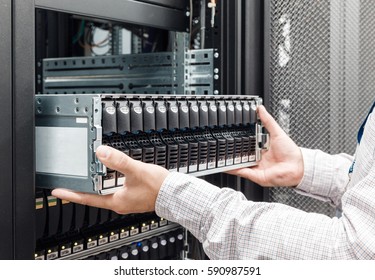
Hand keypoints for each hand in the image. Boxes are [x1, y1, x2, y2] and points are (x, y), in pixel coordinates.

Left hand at [52, 146, 168, 213]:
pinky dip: (107, 182)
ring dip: (94, 184)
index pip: (87, 199)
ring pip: (104, 192)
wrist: (174, 193)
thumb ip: (119, 161)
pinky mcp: (133, 196)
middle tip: (68, 181)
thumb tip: (101, 152)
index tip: (57, 192)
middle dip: (81, 188)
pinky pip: (114, 189)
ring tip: (85, 176)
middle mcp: (119, 203)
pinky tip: (108, 174)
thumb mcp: (136, 171)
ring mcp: (126, 200)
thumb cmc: (158, 187)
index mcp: (116, 201)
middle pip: (94, 196)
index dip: (71, 194)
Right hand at [227, 105, 303, 186]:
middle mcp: (258, 160)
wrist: (298, 167)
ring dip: (230, 161)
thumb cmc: (291, 152)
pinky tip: (225, 166)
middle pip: (242, 154)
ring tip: (220, 156)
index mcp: (262, 150)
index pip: (248, 145)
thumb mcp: (277, 132)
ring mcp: (256, 168)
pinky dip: (232, 170)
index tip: (231, 135)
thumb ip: (268, 121)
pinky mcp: (255, 175)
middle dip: (232, 151)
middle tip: (222, 145)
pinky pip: (241, 172)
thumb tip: (261, 108)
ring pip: (239, 164)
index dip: (240, 141)